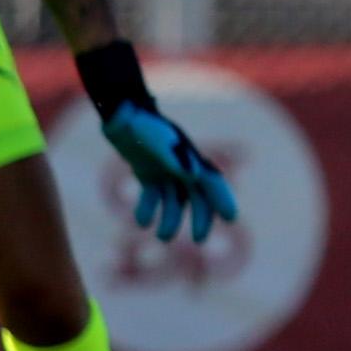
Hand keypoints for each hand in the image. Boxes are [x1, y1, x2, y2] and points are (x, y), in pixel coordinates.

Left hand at [101, 102, 239, 244]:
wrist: (119, 110)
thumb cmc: (140, 123)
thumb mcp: (156, 139)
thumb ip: (173, 157)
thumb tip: (192, 177)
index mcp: (190, 157)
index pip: (212, 181)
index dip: (223, 199)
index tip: (231, 219)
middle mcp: (181, 165)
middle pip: (198, 195)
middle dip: (201, 217)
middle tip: (198, 240)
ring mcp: (164, 169)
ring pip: (175, 200)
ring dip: (171, 219)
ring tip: (162, 238)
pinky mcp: (147, 173)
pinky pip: (152, 195)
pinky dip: (149, 209)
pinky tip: (142, 222)